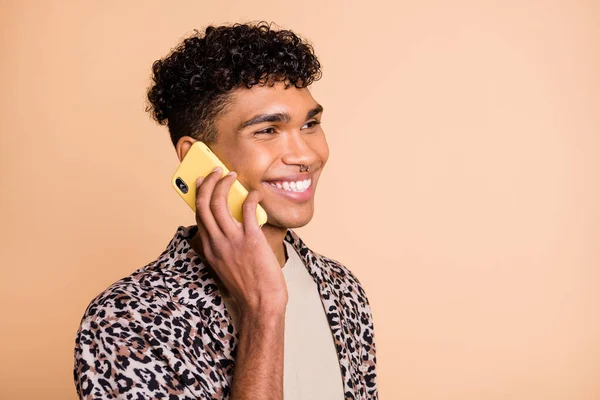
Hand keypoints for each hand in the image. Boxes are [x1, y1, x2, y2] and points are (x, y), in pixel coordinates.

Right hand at [193, 167, 287, 314]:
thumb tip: (235, 224)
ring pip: (218, 204)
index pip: (199, 216)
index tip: (202, 183)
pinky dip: (250, 198)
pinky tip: (255, 194)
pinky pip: (247, 211)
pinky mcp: (251, 240)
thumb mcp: (227, 265)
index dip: (199, 196)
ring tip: (231, 175)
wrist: (261, 304)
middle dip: (207, 183)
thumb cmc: (249, 287)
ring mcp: (232, 241)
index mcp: (210, 249)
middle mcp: (217, 243)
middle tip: (215, 171)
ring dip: (224, 184)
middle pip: (203, 205)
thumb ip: (226, 245)